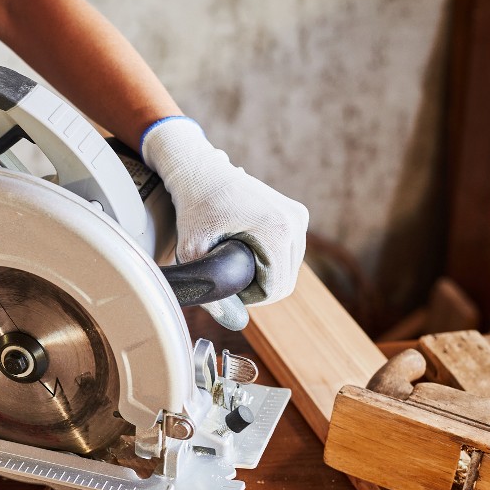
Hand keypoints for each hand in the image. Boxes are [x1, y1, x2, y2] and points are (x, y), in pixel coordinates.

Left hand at [141, 117, 308, 304]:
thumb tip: (228, 319)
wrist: (201, 169)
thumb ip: (206, 287)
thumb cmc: (193, 206)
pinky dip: (271, 259)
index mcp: (278, 232)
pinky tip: (247, 251)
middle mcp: (295, 223)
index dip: (251, 299)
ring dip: (266, 274)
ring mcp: (298, 216)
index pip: (277, 288)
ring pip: (289, 267)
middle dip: (259, 287)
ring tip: (236, 264)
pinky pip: (289, 251)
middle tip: (229, 279)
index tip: (228, 289)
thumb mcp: (191, 249)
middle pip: (286, 279)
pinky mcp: (296, 214)